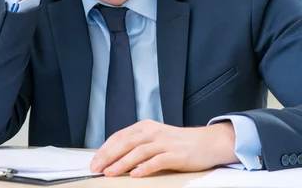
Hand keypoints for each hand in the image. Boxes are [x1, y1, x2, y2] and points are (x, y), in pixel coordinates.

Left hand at [89, 120, 238, 177]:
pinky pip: (158, 161)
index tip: (95, 161)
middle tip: (96, 168)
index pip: (120, 136)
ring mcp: (165, 143)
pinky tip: (135, 175)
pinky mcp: (176, 155)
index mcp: (146, 127)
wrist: (207, 142)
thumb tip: (114, 157)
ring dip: (122, 162)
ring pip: (139, 151)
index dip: (105, 149)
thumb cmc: (179, 143)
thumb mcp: (155, 137)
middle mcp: (154, 132)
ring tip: (110, 173)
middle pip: (126, 142)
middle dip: (109, 156)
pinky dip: (145, 167)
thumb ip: (138, 143)